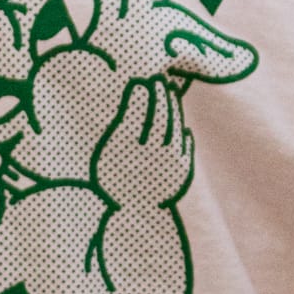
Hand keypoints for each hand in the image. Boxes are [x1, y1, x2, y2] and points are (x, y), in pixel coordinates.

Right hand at [93, 78, 195, 213]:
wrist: (136, 213)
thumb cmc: (115, 179)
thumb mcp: (108, 155)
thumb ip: (122, 126)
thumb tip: (138, 94)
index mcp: (126, 149)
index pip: (137, 115)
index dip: (142, 96)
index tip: (143, 81)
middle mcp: (149, 154)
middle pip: (158, 118)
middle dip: (160, 97)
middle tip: (159, 80)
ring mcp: (168, 162)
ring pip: (174, 128)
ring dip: (172, 108)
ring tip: (169, 92)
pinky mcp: (182, 170)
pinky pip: (185, 143)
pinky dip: (182, 130)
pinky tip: (179, 122)